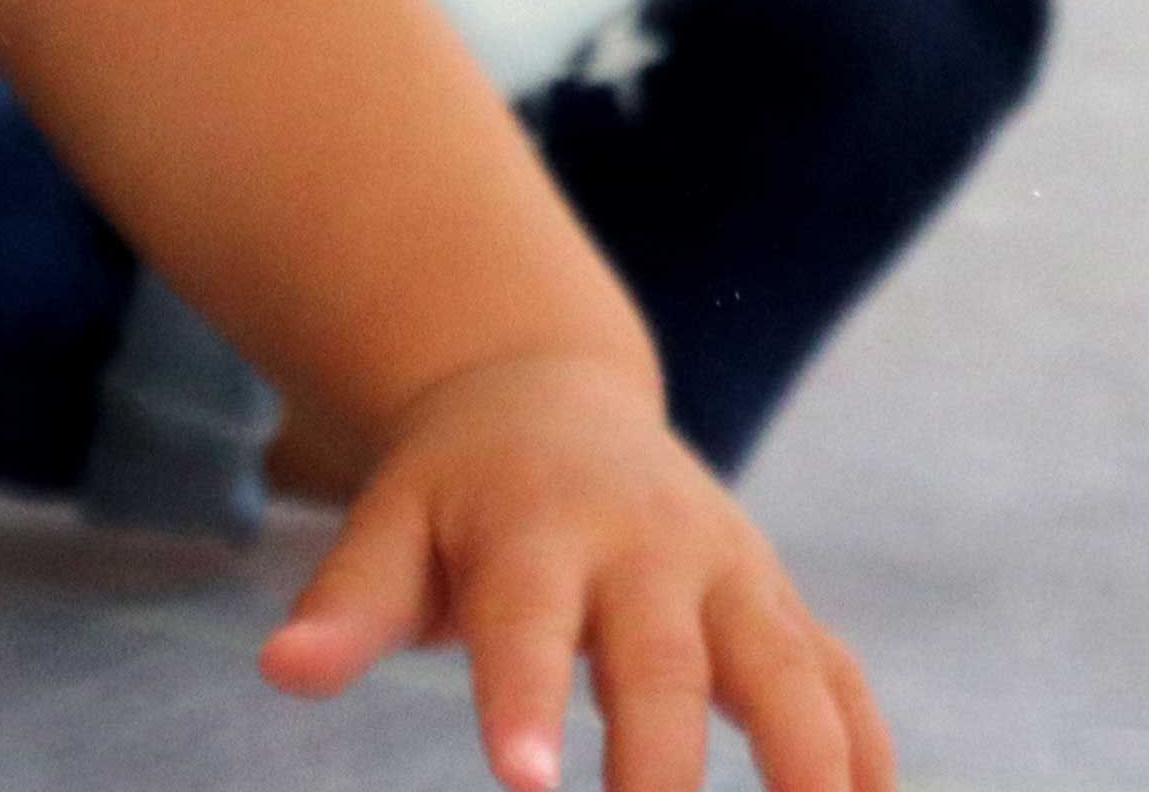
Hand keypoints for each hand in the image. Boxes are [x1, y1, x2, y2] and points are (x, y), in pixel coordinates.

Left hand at [259, 352, 891, 791]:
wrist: (548, 397)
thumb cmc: (457, 493)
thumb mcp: (391, 522)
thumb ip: (348, 602)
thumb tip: (283, 669)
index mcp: (538, 530)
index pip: (527, 622)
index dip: (526, 702)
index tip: (524, 784)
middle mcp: (648, 548)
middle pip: (664, 665)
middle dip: (663, 765)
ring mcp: (729, 573)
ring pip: (785, 670)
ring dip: (810, 764)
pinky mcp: (777, 603)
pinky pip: (836, 678)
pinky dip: (865, 751)